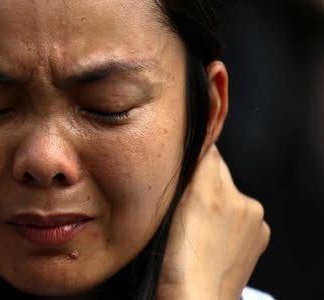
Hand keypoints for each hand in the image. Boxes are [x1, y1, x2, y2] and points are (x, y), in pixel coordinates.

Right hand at [157, 145, 270, 299]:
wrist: (196, 298)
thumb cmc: (175, 261)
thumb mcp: (171, 208)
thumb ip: (188, 172)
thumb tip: (198, 146)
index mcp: (215, 190)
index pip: (209, 153)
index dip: (193, 158)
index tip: (182, 167)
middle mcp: (241, 200)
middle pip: (220, 173)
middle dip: (204, 182)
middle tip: (185, 205)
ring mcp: (254, 220)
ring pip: (230, 194)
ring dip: (217, 201)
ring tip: (198, 226)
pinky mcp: (260, 236)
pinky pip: (242, 215)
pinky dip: (231, 220)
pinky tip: (214, 237)